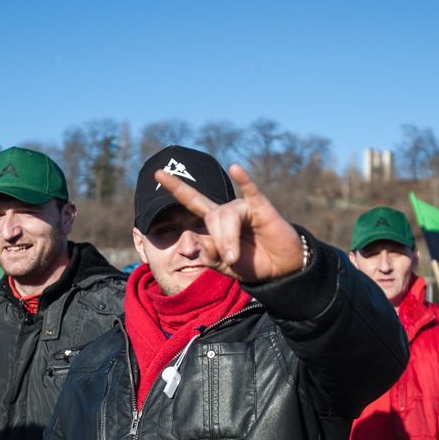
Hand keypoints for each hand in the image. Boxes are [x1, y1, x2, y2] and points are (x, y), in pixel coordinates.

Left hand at [153, 164, 302, 283]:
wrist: (281, 270)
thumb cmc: (251, 264)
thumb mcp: (222, 265)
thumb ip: (206, 254)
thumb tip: (191, 240)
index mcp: (215, 222)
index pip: (192, 201)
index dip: (176, 187)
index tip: (157, 173)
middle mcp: (227, 211)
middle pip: (209, 216)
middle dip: (205, 225)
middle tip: (222, 252)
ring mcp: (244, 207)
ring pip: (226, 217)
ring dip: (228, 240)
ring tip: (233, 257)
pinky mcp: (262, 207)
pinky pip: (251, 192)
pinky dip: (244, 180)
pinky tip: (235, 169)